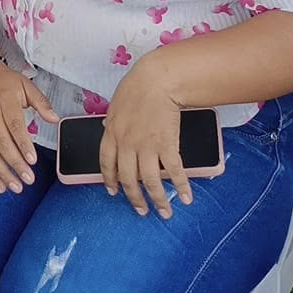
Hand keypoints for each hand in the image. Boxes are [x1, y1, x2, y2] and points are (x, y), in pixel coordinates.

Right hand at [0, 59, 56, 194]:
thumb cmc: (6, 82)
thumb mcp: (26, 85)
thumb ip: (41, 102)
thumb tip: (54, 119)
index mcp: (5, 100)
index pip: (13, 124)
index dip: (22, 143)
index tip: (33, 160)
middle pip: (1, 142)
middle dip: (14, 163)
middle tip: (28, 179)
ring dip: (2, 172)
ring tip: (16, 187)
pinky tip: (0, 185)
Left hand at [100, 56, 191, 217]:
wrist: (157, 80)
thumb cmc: (137, 87)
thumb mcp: (116, 104)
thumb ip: (113, 120)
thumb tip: (108, 127)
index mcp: (112, 133)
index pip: (106, 163)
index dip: (110, 180)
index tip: (113, 192)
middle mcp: (126, 144)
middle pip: (128, 179)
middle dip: (135, 198)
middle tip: (141, 210)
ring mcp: (146, 147)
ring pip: (150, 181)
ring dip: (158, 200)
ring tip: (164, 212)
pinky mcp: (166, 145)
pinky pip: (173, 171)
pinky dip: (181, 186)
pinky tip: (186, 197)